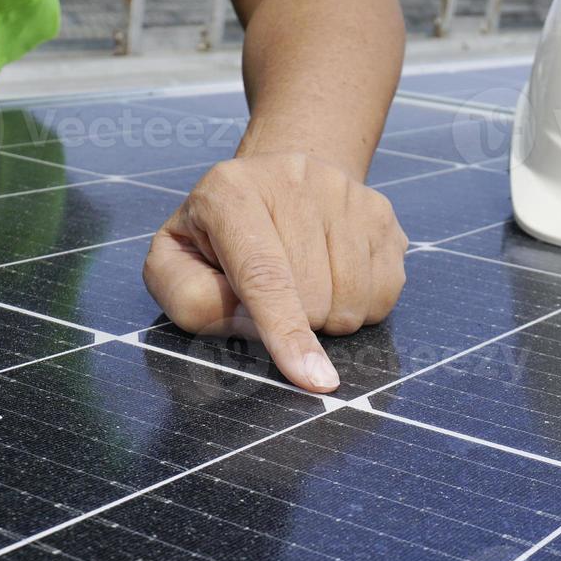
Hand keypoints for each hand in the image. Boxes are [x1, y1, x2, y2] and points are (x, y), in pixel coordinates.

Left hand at [142, 153, 406, 392]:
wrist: (273, 182)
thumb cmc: (216, 237)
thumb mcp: (175, 265)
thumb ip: (193, 301)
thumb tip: (257, 327)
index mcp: (229, 193)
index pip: (264, 273)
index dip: (286, 330)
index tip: (311, 379)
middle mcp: (293, 180)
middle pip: (313, 295)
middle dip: (297, 323)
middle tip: (275, 301)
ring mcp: (344, 193)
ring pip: (354, 297)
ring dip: (331, 317)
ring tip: (305, 289)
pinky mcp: (380, 210)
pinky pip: (386, 291)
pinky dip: (362, 306)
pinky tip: (336, 280)